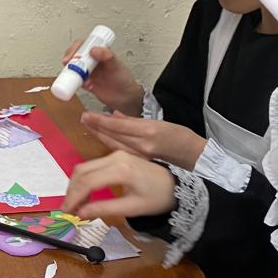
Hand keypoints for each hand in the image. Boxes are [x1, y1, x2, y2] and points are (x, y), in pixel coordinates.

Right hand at [61, 40, 143, 114]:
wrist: (125, 97)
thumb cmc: (123, 78)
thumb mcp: (116, 64)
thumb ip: (107, 55)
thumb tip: (93, 49)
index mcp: (99, 52)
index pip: (83, 45)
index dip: (74, 49)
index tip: (72, 56)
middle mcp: (91, 61)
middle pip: (74, 56)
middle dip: (69, 61)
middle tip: (68, 66)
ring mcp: (87, 72)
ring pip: (73, 69)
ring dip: (73, 74)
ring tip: (83, 80)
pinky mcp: (85, 82)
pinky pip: (75, 81)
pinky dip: (77, 84)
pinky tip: (88, 86)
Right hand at [62, 151, 176, 219]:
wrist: (176, 185)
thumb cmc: (157, 198)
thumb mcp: (132, 208)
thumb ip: (104, 209)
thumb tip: (80, 214)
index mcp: (120, 170)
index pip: (87, 182)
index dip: (73, 198)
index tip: (66, 212)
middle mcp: (114, 157)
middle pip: (81, 171)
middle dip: (71, 191)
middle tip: (68, 210)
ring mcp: (115, 154)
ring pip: (84, 167)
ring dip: (76, 185)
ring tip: (75, 204)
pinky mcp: (116, 156)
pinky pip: (92, 166)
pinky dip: (84, 180)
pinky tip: (84, 194)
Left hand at [80, 112, 207, 168]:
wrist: (193, 156)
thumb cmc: (180, 137)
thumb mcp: (160, 123)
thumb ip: (135, 121)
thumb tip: (115, 115)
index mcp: (148, 131)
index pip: (119, 125)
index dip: (101, 120)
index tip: (87, 115)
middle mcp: (142, 145)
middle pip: (114, 135)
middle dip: (97, 127)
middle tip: (83, 118)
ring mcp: (140, 155)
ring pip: (114, 144)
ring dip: (100, 135)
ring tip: (88, 126)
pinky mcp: (140, 162)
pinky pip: (120, 152)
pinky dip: (109, 144)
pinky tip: (101, 138)